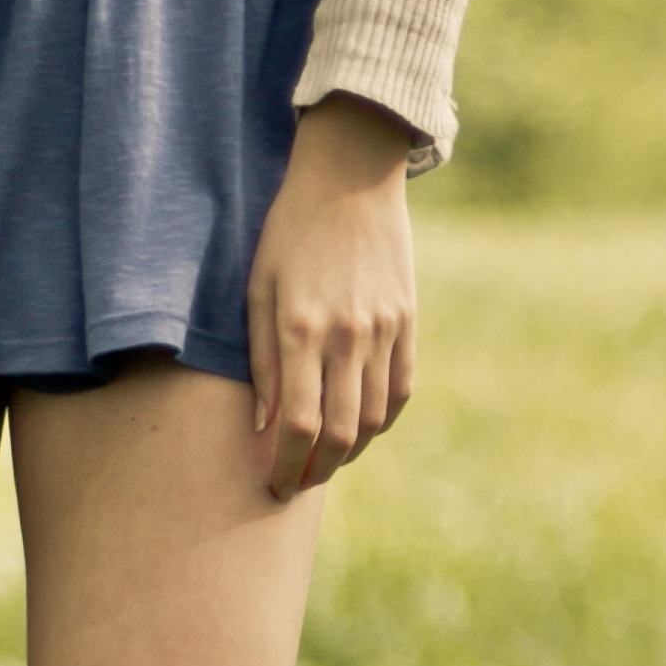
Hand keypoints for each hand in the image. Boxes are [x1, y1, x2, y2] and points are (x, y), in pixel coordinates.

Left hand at [254, 97, 421, 501]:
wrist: (350, 178)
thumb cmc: (289, 230)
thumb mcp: (258, 287)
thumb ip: (259, 360)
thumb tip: (261, 426)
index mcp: (300, 328)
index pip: (298, 425)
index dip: (286, 466)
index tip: (273, 487)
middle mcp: (346, 336)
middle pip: (342, 434)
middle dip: (318, 471)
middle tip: (298, 485)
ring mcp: (383, 330)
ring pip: (375, 418)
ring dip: (351, 452)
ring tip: (326, 460)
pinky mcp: (407, 322)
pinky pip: (400, 390)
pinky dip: (382, 420)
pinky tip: (362, 429)